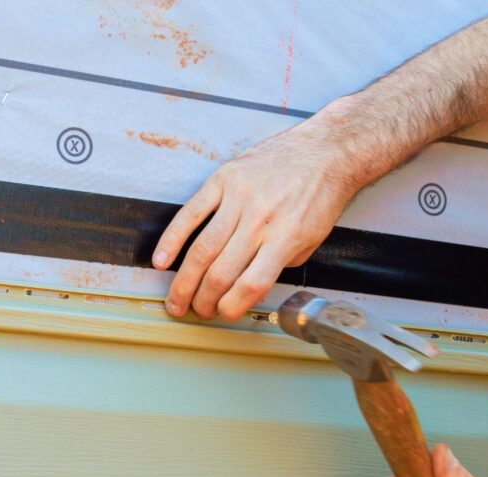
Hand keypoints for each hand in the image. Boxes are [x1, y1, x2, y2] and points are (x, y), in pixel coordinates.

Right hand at [152, 111, 359, 320]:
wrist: (325, 150)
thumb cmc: (320, 194)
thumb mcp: (313, 238)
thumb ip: (282, 263)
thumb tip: (250, 285)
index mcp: (285, 238)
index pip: (251, 285)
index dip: (232, 307)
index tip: (224, 314)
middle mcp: (260, 220)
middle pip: (221, 272)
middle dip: (203, 300)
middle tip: (195, 311)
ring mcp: (239, 198)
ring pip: (202, 249)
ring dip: (184, 281)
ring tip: (176, 299)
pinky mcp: (223, 179)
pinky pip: (191, 213)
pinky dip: (172, 240)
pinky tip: (161, 261)